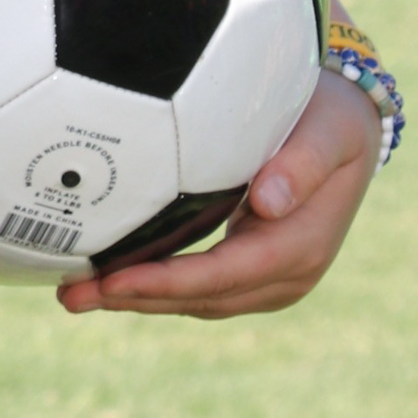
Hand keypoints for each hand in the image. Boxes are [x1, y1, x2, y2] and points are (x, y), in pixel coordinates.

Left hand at [57, 69, 376, 319]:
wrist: (346, 125)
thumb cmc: (329, 116)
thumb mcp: (327, 129)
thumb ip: (301, 163)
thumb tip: (267, 204)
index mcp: (303, 245)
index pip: (225, 273)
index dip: (167, 282)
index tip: (113, 281)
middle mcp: (288, 274)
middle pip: (203, 297)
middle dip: (136, 299)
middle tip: (70, 295)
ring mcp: (269, 278)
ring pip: (196, 300)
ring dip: (137, 300)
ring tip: (75, 294)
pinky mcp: (249, 269)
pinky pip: (198, 287)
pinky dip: (154, 287)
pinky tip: (110, 279)